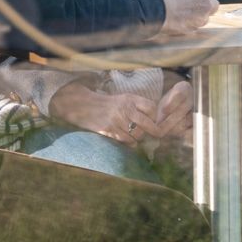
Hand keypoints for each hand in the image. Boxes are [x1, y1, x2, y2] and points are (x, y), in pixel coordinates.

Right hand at [49, 76, 193, 146]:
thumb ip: (137, 106)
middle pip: (148, 123)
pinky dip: (130, 143)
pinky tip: (128, 140)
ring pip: (138, 134)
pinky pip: (126, 140)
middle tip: (157, 134)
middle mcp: (125, 108)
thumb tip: (154, 120)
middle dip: (154, 131)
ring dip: (139, 138)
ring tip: (136, 136)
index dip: (155, 116)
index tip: (154, 120)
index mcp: (130, 99)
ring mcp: (117, 120)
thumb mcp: (123, 99)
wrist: (84, 106)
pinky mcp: (109, 130)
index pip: (151, 107)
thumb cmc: (107, 104)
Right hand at [152, 0, 217, 34]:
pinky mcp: (193, 29)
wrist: (155, 9)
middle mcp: (208, 4)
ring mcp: (202, 18)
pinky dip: (188, 23)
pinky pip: (193, 26)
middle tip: (192, 3)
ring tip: (181, 12)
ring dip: (197, 15)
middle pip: (213, 5)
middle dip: (204, 4)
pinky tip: (177, 19)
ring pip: (204, 17)